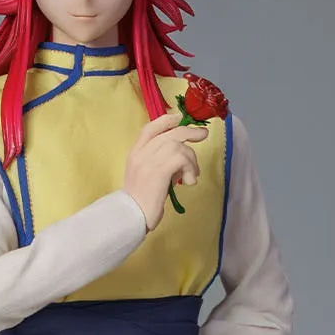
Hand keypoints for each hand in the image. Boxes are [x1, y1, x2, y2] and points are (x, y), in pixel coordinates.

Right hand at [122, 111, 208, 231]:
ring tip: (191, 176)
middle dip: (189, 132)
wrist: (131, 216)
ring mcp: (149, 161)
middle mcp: (141, 153)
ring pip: (179, 146)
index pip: (150, 128)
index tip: (180, 118)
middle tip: (203, 135)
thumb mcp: (145, 176)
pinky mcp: (159, 171)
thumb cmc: (140, 201)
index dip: (167, 120)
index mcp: (135, 153)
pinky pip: (182, 158)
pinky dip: (190, 168)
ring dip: (191, 160)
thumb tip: (181, 158)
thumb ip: (159, 163)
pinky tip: (189, 182)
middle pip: (170, 133)